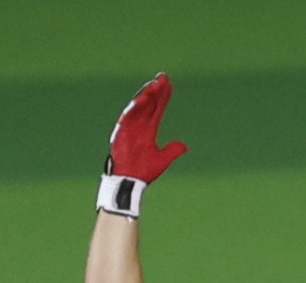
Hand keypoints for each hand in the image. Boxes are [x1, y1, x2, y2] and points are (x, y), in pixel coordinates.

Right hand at [97, 73, 186, 217]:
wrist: (130, 182)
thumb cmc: (142, 172)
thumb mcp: (161, 160)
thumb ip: (172, 151)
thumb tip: (184, 146)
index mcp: (148, 130)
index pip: (157, 109)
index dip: (163, 97)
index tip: (168, 84)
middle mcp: (139, 125)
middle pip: (149, 103)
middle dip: (156, 90)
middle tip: (163, 77)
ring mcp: (131, 127)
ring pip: (139, 107)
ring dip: (146, 95)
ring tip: (154, 85)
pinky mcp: (122, 132)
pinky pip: (128, 117)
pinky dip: (134, 108)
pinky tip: (142, 98)